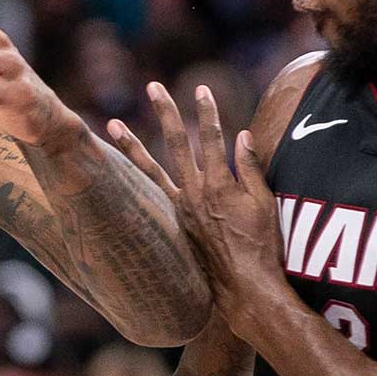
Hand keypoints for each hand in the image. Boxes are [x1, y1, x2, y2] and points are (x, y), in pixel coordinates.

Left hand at [108, 82, 287, 334]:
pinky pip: (150, 194)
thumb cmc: (261, 248)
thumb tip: (242, 135)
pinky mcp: (174, 223)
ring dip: (131, 144)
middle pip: (177, 143)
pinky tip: (120, 169)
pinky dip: (135, 178)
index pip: (212, 137)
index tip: (202, 89)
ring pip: (150, 169)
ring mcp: (180, 209)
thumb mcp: (265, 205)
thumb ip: (251, 169)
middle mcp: (193, 193)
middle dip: (166, 113)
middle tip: (153, 88)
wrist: (244, 288)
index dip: (207, 111)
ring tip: (111, 125)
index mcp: (219, 185)